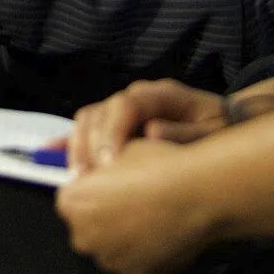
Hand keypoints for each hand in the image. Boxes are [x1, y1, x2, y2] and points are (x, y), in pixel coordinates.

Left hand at [56, 138, 214, 273]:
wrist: (196, 195)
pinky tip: (160, 231)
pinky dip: (141, 251)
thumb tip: (101, 176)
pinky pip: (132, 261)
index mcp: (73, 204)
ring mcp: (110, 260)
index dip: (90, 190)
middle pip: (87, 227)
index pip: (70, 199)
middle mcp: (85, 237)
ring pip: (110, 246)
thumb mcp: (121, 151)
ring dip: (122, 235)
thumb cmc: (160, 169)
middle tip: (131, 200)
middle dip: (103, 216)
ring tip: (150, 215)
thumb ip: (100, 171)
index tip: (107, 186)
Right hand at [66, 79, 226, 174]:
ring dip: (77, 148)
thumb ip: (185, 132)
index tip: (110, 164)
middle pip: (99, 111)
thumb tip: (152, 132)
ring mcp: (122, 109)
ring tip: (78, 179)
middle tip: (89, 177)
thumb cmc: (219, 129)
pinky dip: (68, 142)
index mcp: (159, 94)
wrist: (224, 124)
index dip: (113, 132)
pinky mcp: (116, 125)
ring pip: (87, 120)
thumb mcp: (212, 132)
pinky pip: (86, 130)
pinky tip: (49, 154)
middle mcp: (135, 96)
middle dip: (89, 144)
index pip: (126, 104)